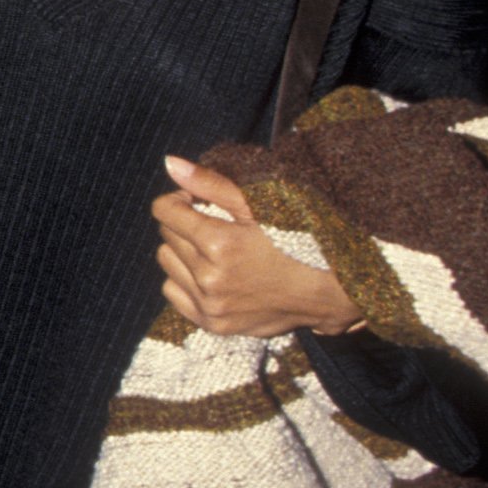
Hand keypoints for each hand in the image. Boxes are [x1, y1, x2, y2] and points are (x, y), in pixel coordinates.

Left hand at [151, 155, 364, 337]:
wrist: (323, 291)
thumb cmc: (294, 239)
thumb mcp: (257, 205)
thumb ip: (209, 183)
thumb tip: (169, 163)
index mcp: (219, 244)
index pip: (165, 211)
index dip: (179, 200)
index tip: (197, 201)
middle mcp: (209, 278)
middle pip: (166, 236)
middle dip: (184, 224)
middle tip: (213, 224)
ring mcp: (210, 305)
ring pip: (167, 263)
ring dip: (182, 252)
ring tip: (212, 251)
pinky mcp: (212, 324)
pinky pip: (173, 292)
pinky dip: (184, 280)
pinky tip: (210, 274)